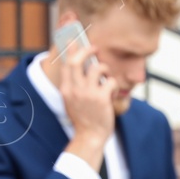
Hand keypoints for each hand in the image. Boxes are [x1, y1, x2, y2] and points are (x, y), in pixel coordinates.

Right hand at [58, 39, 115, 159]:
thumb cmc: (84, 119)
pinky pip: (110, 82)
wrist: (89, 138)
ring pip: (97, 68)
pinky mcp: (101, 98)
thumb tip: (83, 66)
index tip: (73, 40)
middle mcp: (74, 89)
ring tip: (107, 78)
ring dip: (105, 69)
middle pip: (77, 60)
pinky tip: (112, 94)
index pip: (66, 64)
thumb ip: (74, 86)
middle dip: (86, 50)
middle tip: (95, 47)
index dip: (71, 50)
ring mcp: (87, 94)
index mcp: (66, 90)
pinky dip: (113, 86)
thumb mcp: (72, 102)